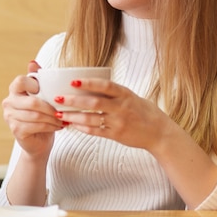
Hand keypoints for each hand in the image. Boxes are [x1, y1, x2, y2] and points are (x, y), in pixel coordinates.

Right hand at [2, 60, 65, 158]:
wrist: (39, 141)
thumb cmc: (42, 114)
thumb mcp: (43, 95)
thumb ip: (39, 79)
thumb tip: (32, 62)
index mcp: (14, 90)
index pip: (20, 81)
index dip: (34, 84)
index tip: (48, 92)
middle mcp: (8, 102)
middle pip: (32, 102)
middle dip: (51, 107)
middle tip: (64, 110)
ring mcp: (10, 117)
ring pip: (36, 115)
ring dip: (53, 118)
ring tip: (64, 119)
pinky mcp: (16, 130)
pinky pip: (36, 126)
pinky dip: (51, 126)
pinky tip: (59, 126)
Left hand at [54, 78, 173, 151]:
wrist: (159, 132)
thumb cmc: (144, 111)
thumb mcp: (132, 97)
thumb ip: (114, 93)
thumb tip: (92, 86)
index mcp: (125, 94)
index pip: (105, 86)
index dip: (88, 83)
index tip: (73, 81)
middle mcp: (121, 108)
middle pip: (93, 103)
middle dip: (73, 101)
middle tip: (58, 98)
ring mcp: (118, 122)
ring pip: (91, 119)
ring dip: (73, 116)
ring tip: (59, 114)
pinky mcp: (116, 135)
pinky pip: (96, 131)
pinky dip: (82, 128)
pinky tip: (72, 124)